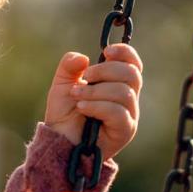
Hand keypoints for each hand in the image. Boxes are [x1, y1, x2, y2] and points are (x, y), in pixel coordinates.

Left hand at [44, 43, 143, 159]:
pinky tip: (82, 108)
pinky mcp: (125, 130)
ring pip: (124, 93)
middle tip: (85, 78)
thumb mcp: (63, 84)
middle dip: (104, 71)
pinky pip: (118, 112)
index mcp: (117, 83)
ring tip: (77, 96)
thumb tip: (84, 57)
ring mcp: (129, 115)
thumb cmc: (65, 113)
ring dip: (96, 91)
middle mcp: (128, 98)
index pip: (133, 63)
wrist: (59, 140)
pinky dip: (97, 106)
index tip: (106, 51)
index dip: (125, 53)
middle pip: (131, 74)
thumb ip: (70, 66)